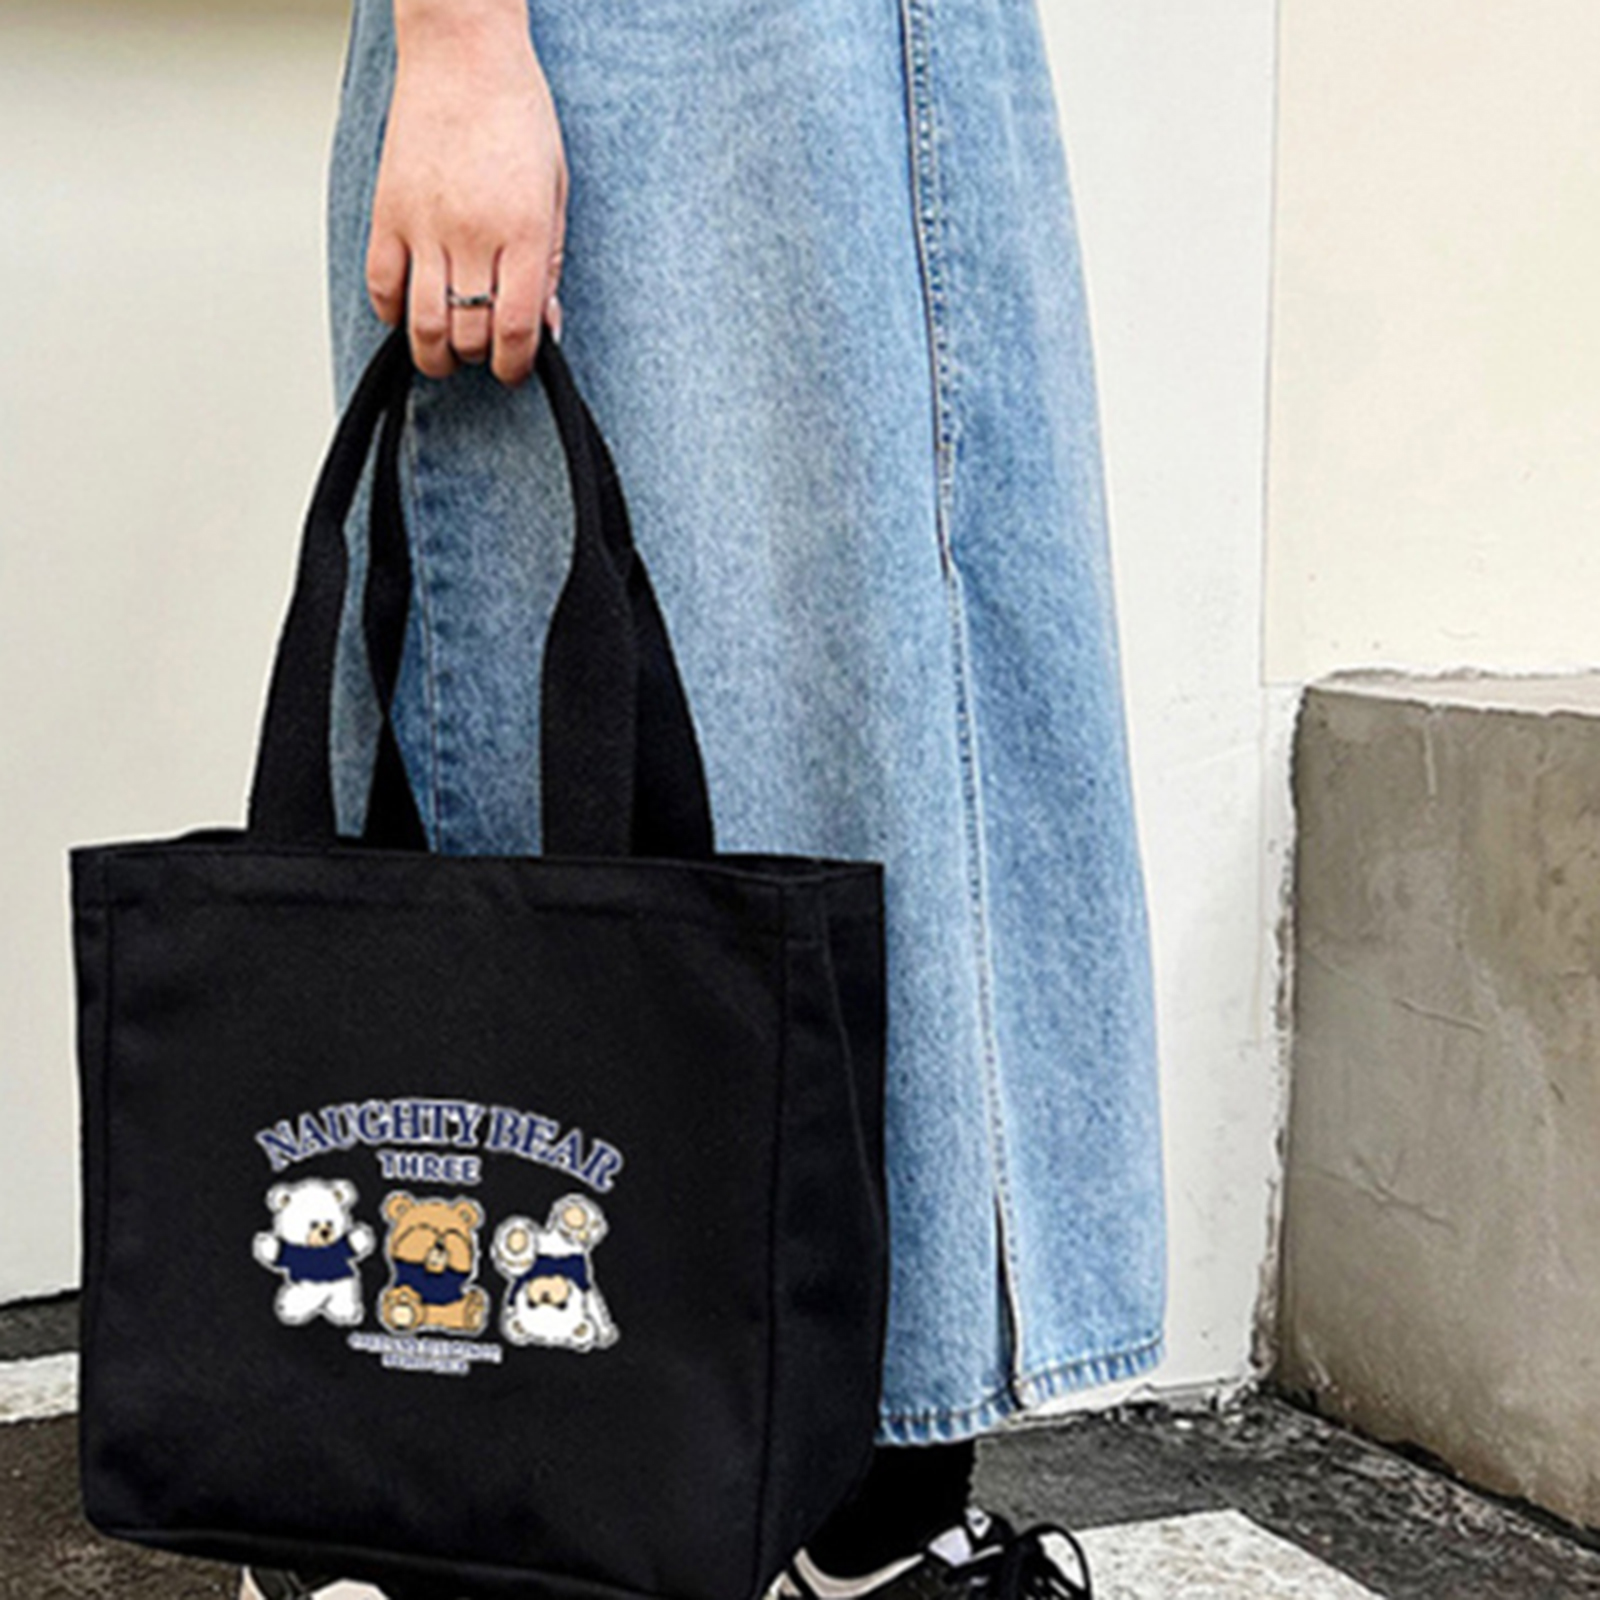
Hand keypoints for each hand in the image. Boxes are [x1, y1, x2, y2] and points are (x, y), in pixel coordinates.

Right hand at [368, 1, 566, 385]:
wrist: (464, 53)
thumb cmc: (517, 115)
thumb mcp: (556, 194)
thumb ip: (551, 265)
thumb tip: (546, 325)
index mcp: (524, 231)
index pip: (516, 328)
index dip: (516, 365)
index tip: (515, 371)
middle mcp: (473, 233)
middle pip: (470, 333)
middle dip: (480, 358)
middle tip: (485, 353)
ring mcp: (424, 224)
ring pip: (423, 323)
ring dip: (435, 354)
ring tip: (445, 356)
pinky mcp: (387, 211)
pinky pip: (381, 284)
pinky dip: (393, 313)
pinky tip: (409, 314)